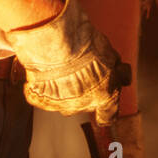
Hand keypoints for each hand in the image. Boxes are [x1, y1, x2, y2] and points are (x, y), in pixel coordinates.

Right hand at [8, 0, 128, 123]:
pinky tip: (43, 70)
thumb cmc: (82, 44)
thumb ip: (112, 66)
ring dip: (63, 89)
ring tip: (59, 67)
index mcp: (105, 96)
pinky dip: (41, 86)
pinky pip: (41, 95)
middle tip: (79, 70)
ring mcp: (60, 105)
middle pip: (85, 104)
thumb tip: (118, 69)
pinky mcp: (39, 99)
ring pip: (63, 101)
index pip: (109, 115)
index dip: (107, 109)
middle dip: (84, 90)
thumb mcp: (107, 52)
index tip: (105, 103)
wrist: (53, 43)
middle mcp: (83, 105)